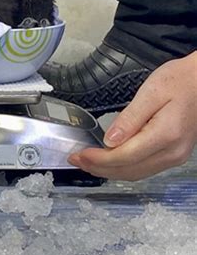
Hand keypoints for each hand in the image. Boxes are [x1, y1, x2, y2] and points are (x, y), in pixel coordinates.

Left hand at [69, 51, 196, 180]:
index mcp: (165, 135)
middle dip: (99, 168)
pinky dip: (123, 167)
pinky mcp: (173, 154)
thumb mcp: (150, 93)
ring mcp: (175, 156)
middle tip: (76, 159)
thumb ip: (129, 118)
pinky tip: (109, 161)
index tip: (79, 154)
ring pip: (136, 173)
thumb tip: (110, 141)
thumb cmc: (178, 81)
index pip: (125, 156)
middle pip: (129, 170)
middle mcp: (172, 152)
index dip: (99, 159)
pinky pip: (144, 168)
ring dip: (109, 171)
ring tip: (87, 163)